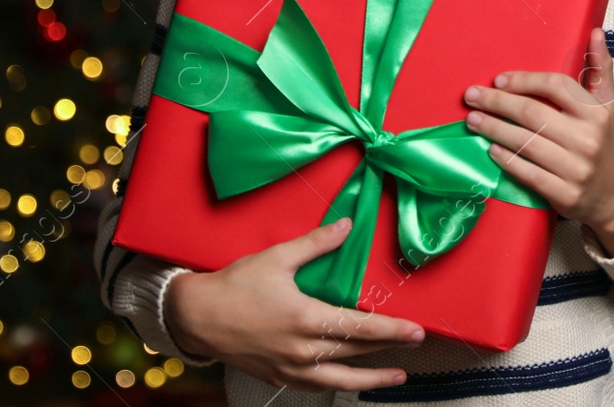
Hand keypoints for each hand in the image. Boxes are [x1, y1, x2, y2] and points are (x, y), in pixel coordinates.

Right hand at [164, 218, 426, 391]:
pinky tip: (350, 380)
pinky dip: (339, 384)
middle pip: (356, 352)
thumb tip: (346, 226)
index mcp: (306, 318)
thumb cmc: (234, 286)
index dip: (392, 330)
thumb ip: (316, 243)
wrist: (197, 317)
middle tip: (417, 344)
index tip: (416, 331)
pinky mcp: (278, 378)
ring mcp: (290, 368)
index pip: (361, 327)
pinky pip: (316, 386)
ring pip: (341, 379)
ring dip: (372, 378)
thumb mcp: (277, 258)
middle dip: (390, 349)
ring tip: (397, 376)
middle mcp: (302, 350)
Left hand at [462, 27, 613, 255]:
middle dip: (497, 103)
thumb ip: (600, 68)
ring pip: (526, 143)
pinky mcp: (565, 194)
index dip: (524, 81)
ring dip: (494, 129)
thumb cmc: (599, 140)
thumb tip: (595, 32)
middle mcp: (587, 139)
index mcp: (595, 112)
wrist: (612, 193)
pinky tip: (491, 149)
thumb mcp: (605, 104)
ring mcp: (576, 168)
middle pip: (533, 114)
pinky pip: (529, 173)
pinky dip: (507, 160)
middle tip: (471, 95)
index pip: (555, 86)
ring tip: (472, 120)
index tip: (498, 80)